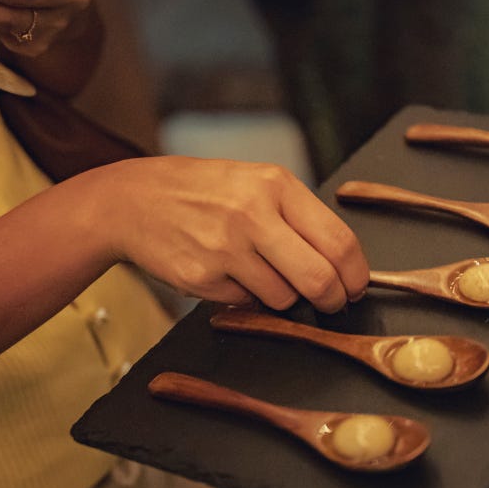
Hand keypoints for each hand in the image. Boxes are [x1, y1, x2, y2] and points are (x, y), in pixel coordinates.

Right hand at [83, 156, 369, 313]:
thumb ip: (298, 217)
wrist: (132, 200)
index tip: (356, 286)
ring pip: (284, 298)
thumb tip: (344, 264)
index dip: (356, 275)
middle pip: (319, 279)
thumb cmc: (204, 192)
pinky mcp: (202, 278)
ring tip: (261, 272)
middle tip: (331, 303)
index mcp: (275, 185)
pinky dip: (246, 298)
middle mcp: (252, 214)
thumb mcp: (256, 183)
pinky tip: (227, 272)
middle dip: (333, 300)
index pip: (339, 242)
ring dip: (283, 297)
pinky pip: (246, 304)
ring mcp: (225, 248)